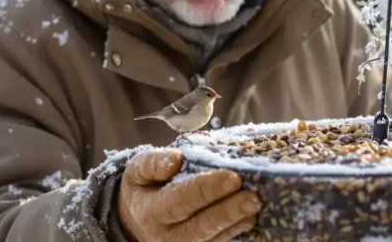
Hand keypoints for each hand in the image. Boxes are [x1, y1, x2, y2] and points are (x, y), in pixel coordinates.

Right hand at [117, 149, 260, 241]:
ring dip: (236, 222)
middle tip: (253, 197)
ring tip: (256, 205)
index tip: (232, 177)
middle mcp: (166, 235)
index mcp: (150, 211)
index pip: (179, 201)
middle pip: (199, 226)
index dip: (206, 190)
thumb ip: (153, 163)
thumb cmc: (144, 188)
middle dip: (228, 211)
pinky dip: (236, 231)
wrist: (136, 221)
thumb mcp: (138, 171)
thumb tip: (176, 159)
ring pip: (211, 239)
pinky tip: (250, 218)